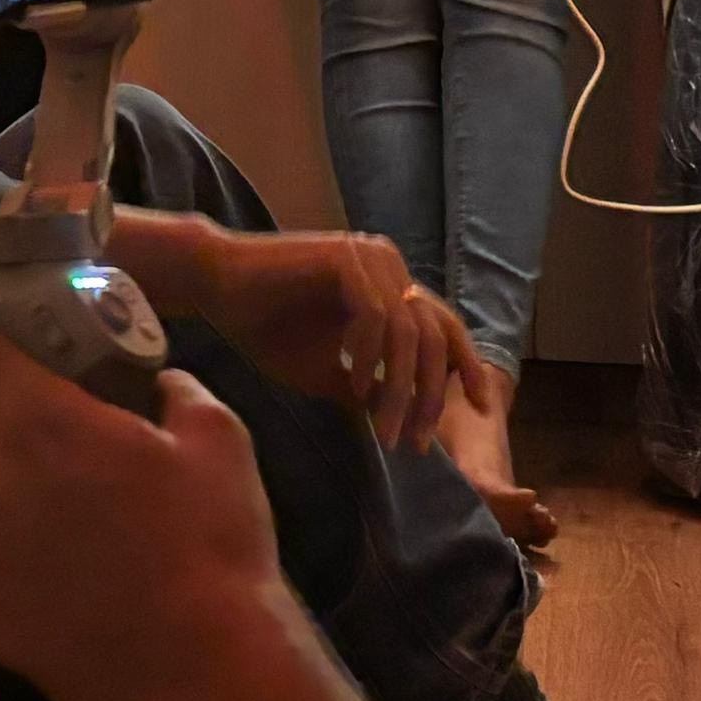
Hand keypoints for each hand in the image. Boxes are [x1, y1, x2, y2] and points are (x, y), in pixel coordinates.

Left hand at [0, 253, 398, 700]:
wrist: (202, 674)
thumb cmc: (213, 545)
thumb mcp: (217, 437)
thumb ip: (168, 390)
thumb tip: (150, 387)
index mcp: (42, 420)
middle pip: (5, 434)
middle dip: (47, 438)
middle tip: (113, 470)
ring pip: (1, 503)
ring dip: (41, 507)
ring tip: (112, 542)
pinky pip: (3, 569)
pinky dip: (37, 571)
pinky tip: (92, 590)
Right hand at [116, 218, 483, 452]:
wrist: (217, 289)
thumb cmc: (267, 328)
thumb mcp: (329, 373)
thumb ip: (369, 389)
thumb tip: (403, 419)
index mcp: (392, 287)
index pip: (445, 328)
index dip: (468, 367)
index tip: (483, 410)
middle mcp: (389, 265)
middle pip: (435, 336)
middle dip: (429, 396)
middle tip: (415, 442)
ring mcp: (369, 257)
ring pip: (408, 333)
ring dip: (399, 389)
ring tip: (382, 429)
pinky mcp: (345, 258)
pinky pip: (375, 316)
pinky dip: (368, 357)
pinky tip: (352, 386)